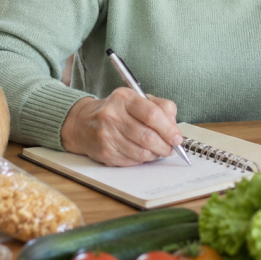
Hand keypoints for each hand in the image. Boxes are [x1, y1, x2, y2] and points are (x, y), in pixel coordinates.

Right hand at [61, 89, 181, 165]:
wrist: (83, 123)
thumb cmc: (117, 111)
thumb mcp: (138, 99)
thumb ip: (161, 108)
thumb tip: (174, 128)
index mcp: (124, 98)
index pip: (152, 114)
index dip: (169, 129)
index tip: (177, 138)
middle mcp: (112, 115)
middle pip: (148, 137)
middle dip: (165, 146)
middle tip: (171, 148)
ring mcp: (107, 135)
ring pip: (142, 152)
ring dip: (155, 154)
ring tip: (158, 150)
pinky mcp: (105, 152)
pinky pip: (133, 161)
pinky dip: (142, 159)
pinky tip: (141, 152)